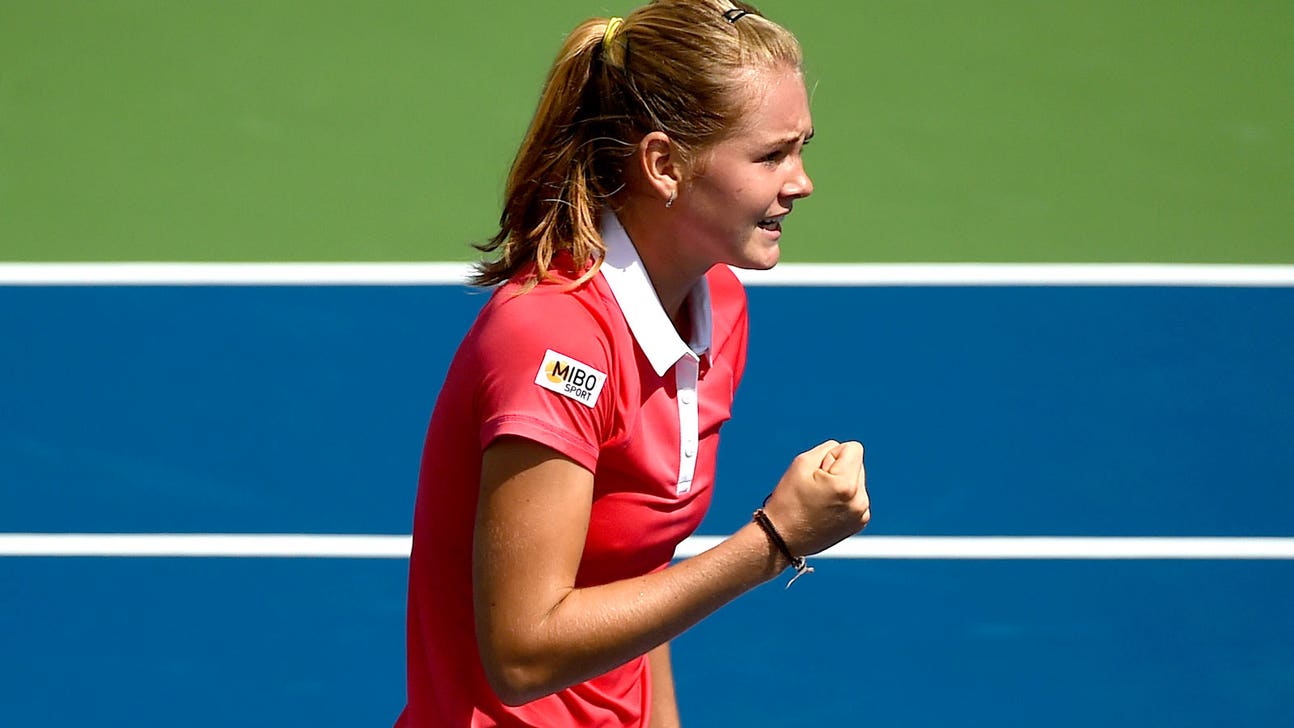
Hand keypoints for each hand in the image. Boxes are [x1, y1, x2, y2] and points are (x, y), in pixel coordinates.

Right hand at [762, 440, 869, 556]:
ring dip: (841, 484)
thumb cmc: (788, 500)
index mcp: (846, 484)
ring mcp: (861, 514)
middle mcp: (859, 500)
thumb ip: (828, 449)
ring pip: (856, 481)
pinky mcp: (860, 522)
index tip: (817, 473)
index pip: (853, 448)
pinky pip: (856, 497)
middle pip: (857, 465)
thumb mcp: (802, 463)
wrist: (782, 538)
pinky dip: (843, 498)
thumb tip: (845, 453)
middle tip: (816, 488)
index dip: (832, 455)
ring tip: (820, 500)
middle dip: (838, 470)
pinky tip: (826, 509)